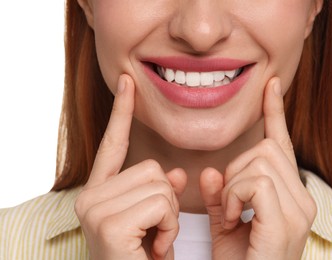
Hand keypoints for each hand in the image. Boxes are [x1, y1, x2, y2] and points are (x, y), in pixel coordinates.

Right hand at [74, 75, 186, 259]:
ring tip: (155, 241)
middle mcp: (89, 196)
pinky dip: (169, 228)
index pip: (113, 144)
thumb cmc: (143, 258)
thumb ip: (161, 191)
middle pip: (153, 168)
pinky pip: (161, 203)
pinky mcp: (109, 222)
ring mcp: (95, 208)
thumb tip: (177, 172)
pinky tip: (155, 248)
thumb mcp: (155, 220)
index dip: (122, 112)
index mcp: (99, 191)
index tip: (128, 81)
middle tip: (156, 232)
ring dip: (170, 216)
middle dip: (167, 201)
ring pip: (161, 184)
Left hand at [200, 78, 316, 258]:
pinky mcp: (287, 220)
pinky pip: (254, 181)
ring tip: (228, 216)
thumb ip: (219, 194)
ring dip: (233, 186)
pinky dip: (234, 196)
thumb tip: (210, 173)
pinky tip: (231, 219)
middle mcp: (302, 197)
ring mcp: (298, 208)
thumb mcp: (223, 222)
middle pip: (265, 148)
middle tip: (226, 205)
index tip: (269, 86)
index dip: (274, 113)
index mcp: (289, 193)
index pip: (281, 143)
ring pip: (259, 160)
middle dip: (236, 170)